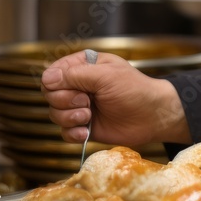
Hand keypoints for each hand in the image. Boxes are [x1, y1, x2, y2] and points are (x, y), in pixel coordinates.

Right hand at [41, 50, 190, 145]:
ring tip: (89, 116)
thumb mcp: (106, 75)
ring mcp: (81, 106)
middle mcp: (79, 86)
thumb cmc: (136, 90)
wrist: (153, 116)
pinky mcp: (84, 126)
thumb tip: (47, 79)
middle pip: (50, 94)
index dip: (56, 84)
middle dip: (66, 101)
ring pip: (54, 114)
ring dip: (70, 117)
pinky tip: (86, 132)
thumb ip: (75, 75)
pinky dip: (72, 133)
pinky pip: (64, 132)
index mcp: (84, 66)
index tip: (76, 88)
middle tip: (88, 102)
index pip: (52, 73)